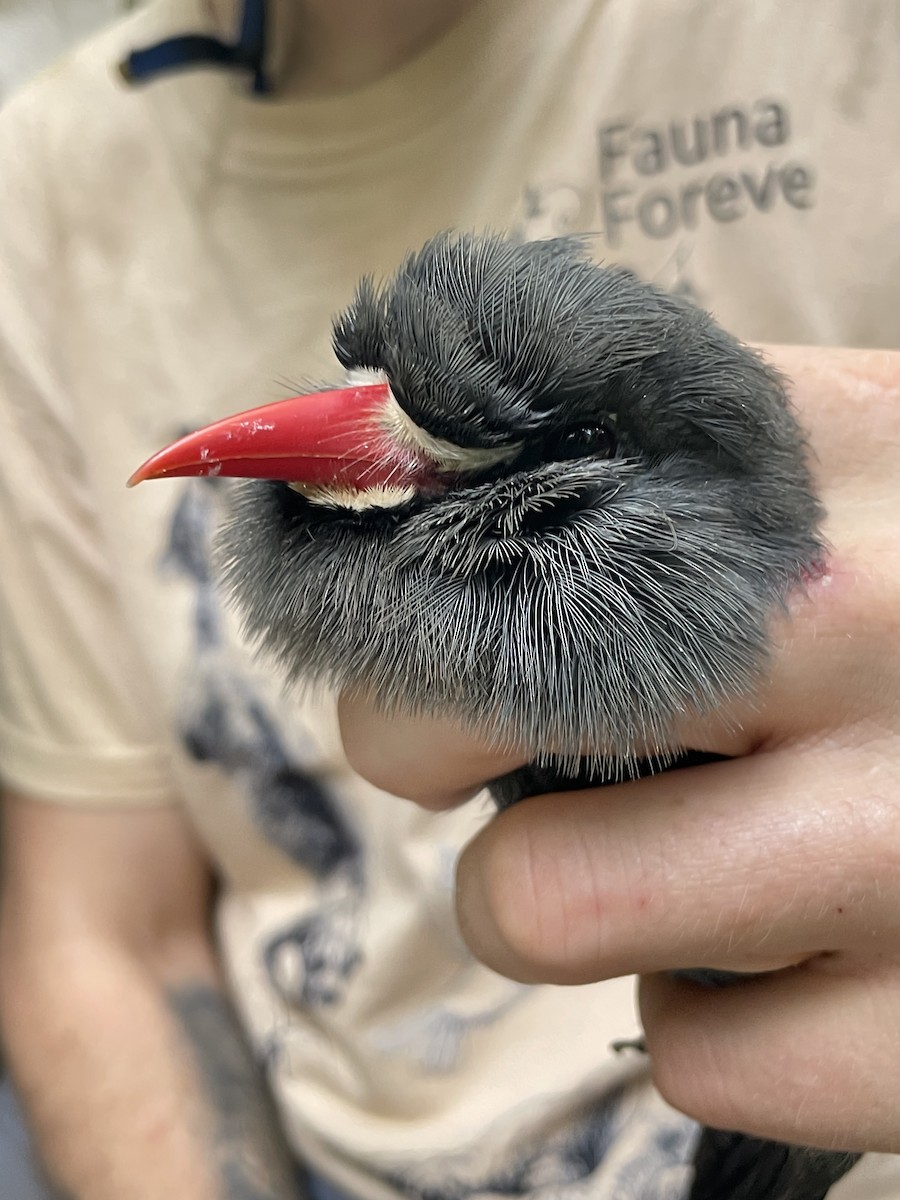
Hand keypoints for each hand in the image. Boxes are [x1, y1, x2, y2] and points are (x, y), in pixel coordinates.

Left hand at [338, 347, 899, 1153]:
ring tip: (679, 847)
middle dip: (429, 746)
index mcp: (805, 458)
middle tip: (516, 748)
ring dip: (566, 892)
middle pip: (454, 706)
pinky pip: (693, 1054)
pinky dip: (714, 1013)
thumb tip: (391, 452)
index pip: (483, 508)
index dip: (396, 591)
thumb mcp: (824, 478)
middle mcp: (859, 623)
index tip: (403, 626)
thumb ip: (634, 462)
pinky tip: (800, 946)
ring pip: (536, 904)